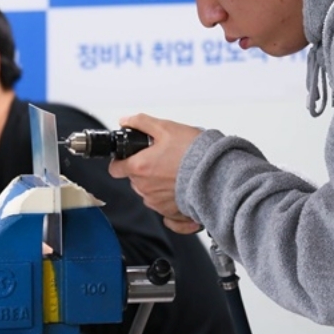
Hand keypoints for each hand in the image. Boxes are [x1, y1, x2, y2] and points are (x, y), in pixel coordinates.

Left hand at [108, 113, 203, 233]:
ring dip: (156, 182)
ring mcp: (157, 202)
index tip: (130, 157)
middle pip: (133, 179)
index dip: (121, 161)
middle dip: (143, 169)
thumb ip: (141, 123)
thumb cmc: (194, 152)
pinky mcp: (171, 212)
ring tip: (174, 171)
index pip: (115, 169)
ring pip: (148, 191)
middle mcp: (145, 188)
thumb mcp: (166, 128)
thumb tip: (126, 121)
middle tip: (161, 158)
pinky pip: (162, 205)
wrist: (217, 173)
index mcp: (139, 168)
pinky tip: (179, 186)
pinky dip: (168, 196)